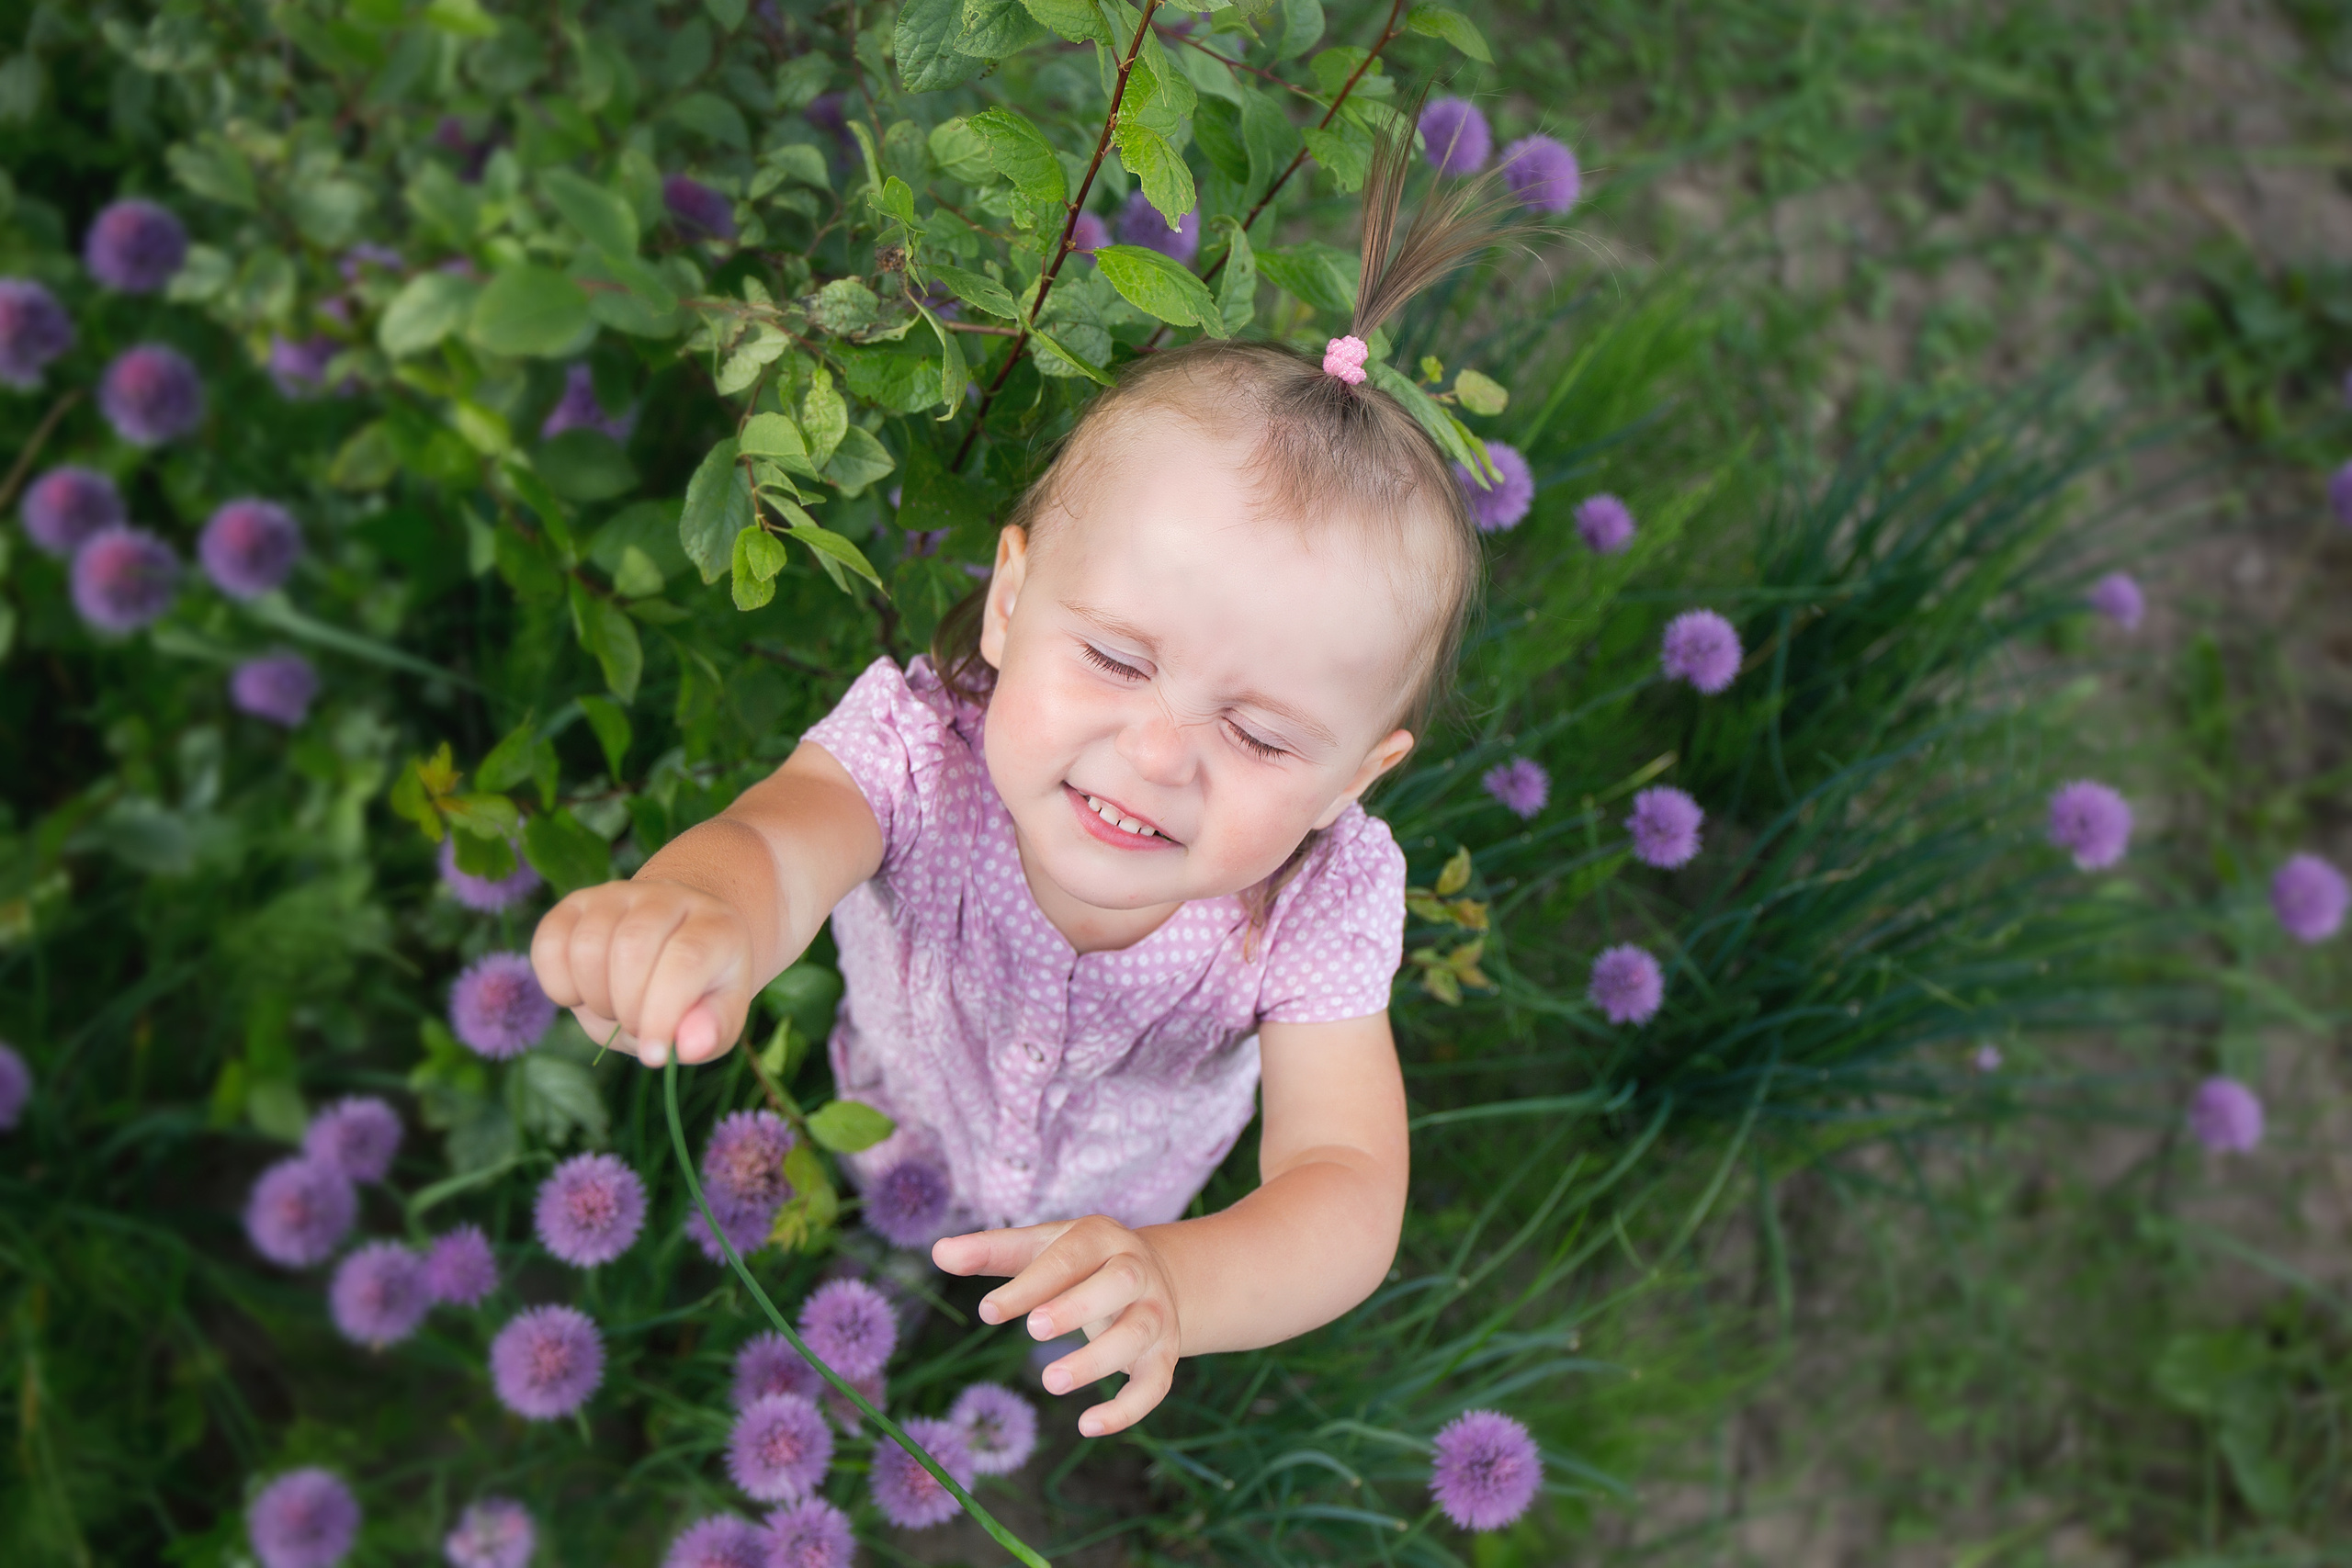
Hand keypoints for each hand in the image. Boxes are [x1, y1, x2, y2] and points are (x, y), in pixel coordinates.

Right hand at [529, 878, 750, 1066]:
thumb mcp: (721, 1016)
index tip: (654, 1055)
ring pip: (588, 944)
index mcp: (715, 925)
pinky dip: (558, 983)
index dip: (664, 1013)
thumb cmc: (700, 990)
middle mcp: (668, 897)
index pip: (686, 959)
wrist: (673, 946)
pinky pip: (549, 941)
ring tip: (616, 1009)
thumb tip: (691, 1046)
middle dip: (628, 1007)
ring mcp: (618, 894)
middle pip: (632, 947)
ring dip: (595, 998)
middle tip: (638, 1026)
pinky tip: (582, 995)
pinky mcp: (576, 903)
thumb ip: (713, 1030)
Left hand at [933, 1216, 1182, 1437]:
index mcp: (1101, 1238)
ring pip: (1137, 1334)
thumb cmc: (1079, 1262)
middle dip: (1077, 1306)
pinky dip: (1127, 1409)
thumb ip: (991, 1251)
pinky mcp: (1163, 1355)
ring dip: (1097, 1360)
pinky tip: (1087, 1425)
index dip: (1030, 1284)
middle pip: (1118, 1284)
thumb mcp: (1039, 1248)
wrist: (1155, 1275)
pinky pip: (1155, 1385)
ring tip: (1050, 1381)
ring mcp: (1156, 1313)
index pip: (1068, 1257)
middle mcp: (1136, 1272)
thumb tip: (938, 1251)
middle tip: (1033, 1330)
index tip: (987, 1311)